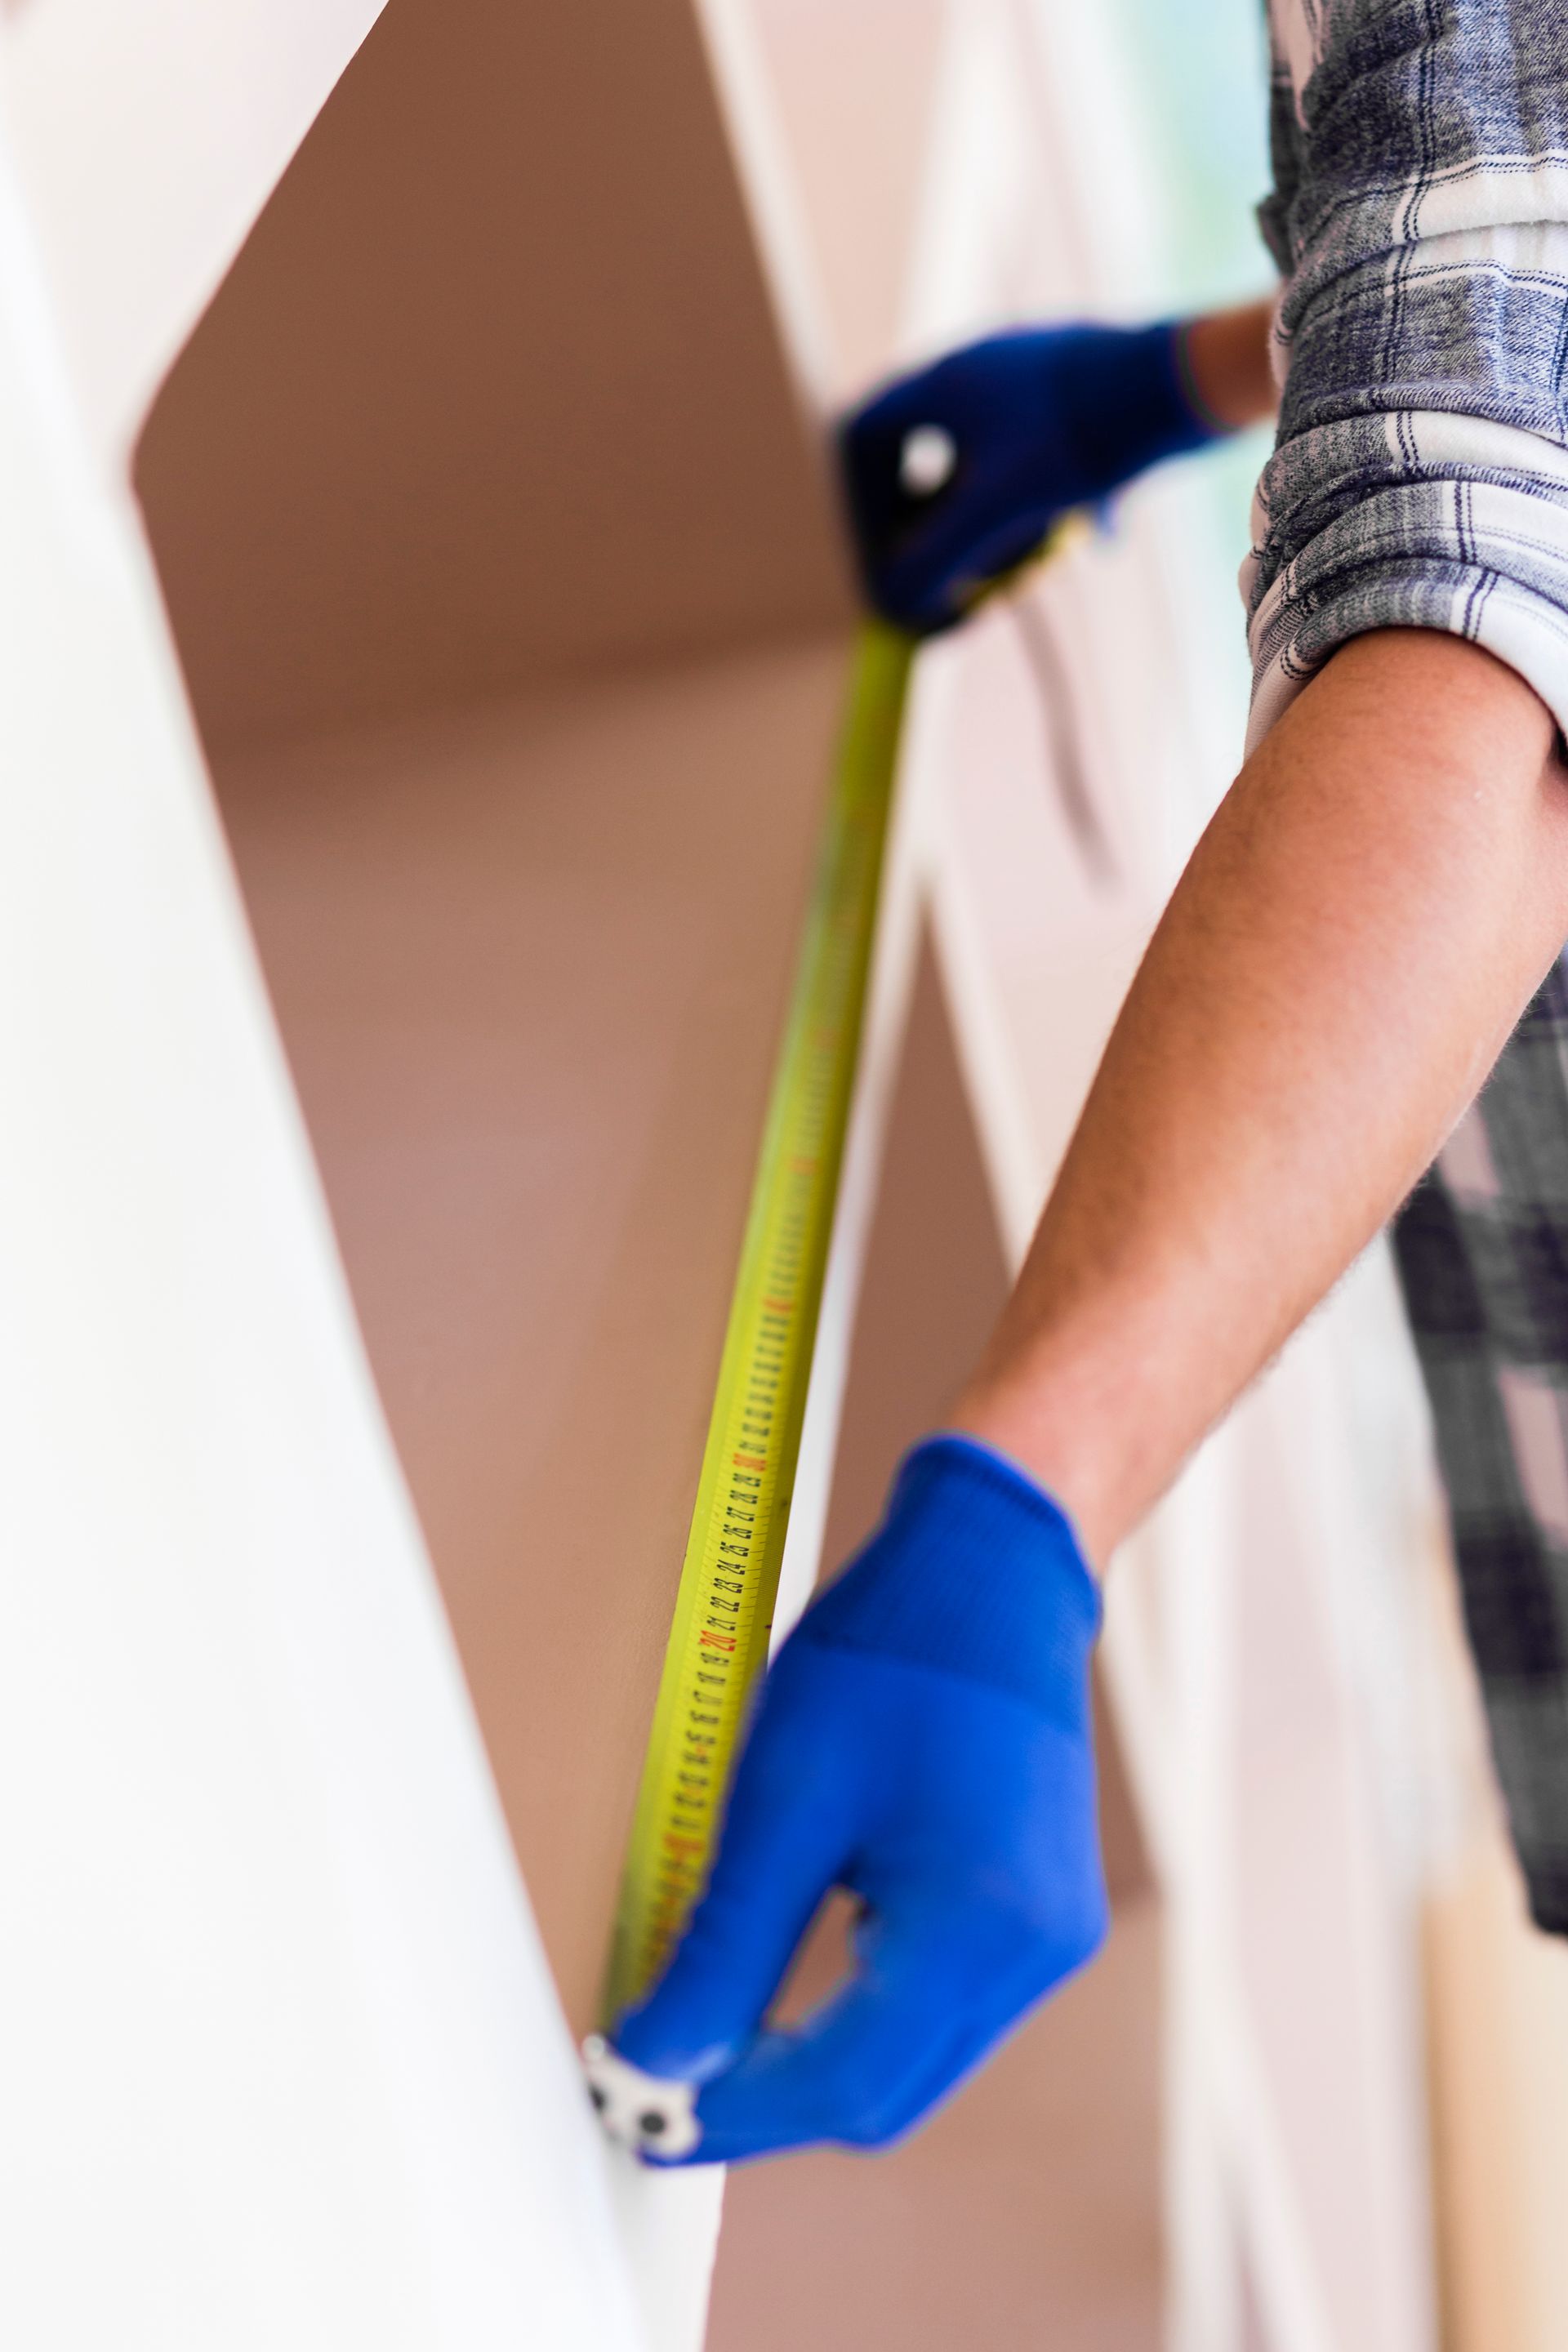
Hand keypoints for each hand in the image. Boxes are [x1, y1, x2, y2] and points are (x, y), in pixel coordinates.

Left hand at [607, 1434, 1106, 2164]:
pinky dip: (858, 2015)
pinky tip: (788, 1983)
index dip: (732, 2114)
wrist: (993, 1566)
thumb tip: (662, 2055)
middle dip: (767, 2102)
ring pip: (913, 2063)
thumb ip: (726, 1946)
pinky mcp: (1042, 1917)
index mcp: (982, 1924)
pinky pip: (940, 2012)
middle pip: (885, 2096)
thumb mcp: (783, 1796)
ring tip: (709, 2031)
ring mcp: (1052, 1939)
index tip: (638, 2112)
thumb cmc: (892, 1652)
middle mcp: (1037, 1954)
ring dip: (810, 2062)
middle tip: (658, 2081)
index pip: (843, 2084)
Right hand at [839, 319, 1218, 634]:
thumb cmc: (1084, 433)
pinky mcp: (1071, 398)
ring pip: (981, 469)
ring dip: (993, 528)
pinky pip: (1034, 463)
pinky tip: (1086, 535)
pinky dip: (1042, 509)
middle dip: (935, 532)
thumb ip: (935, 560)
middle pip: (921, 464)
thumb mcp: (998, 508)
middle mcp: (976, 373)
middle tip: (950, 579)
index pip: (860, 440)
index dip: (856, 506)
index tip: (878, 557)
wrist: (1187, 382)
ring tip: (1028, 564)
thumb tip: (887, 606)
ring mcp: (1025, 383)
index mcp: (941, 382)